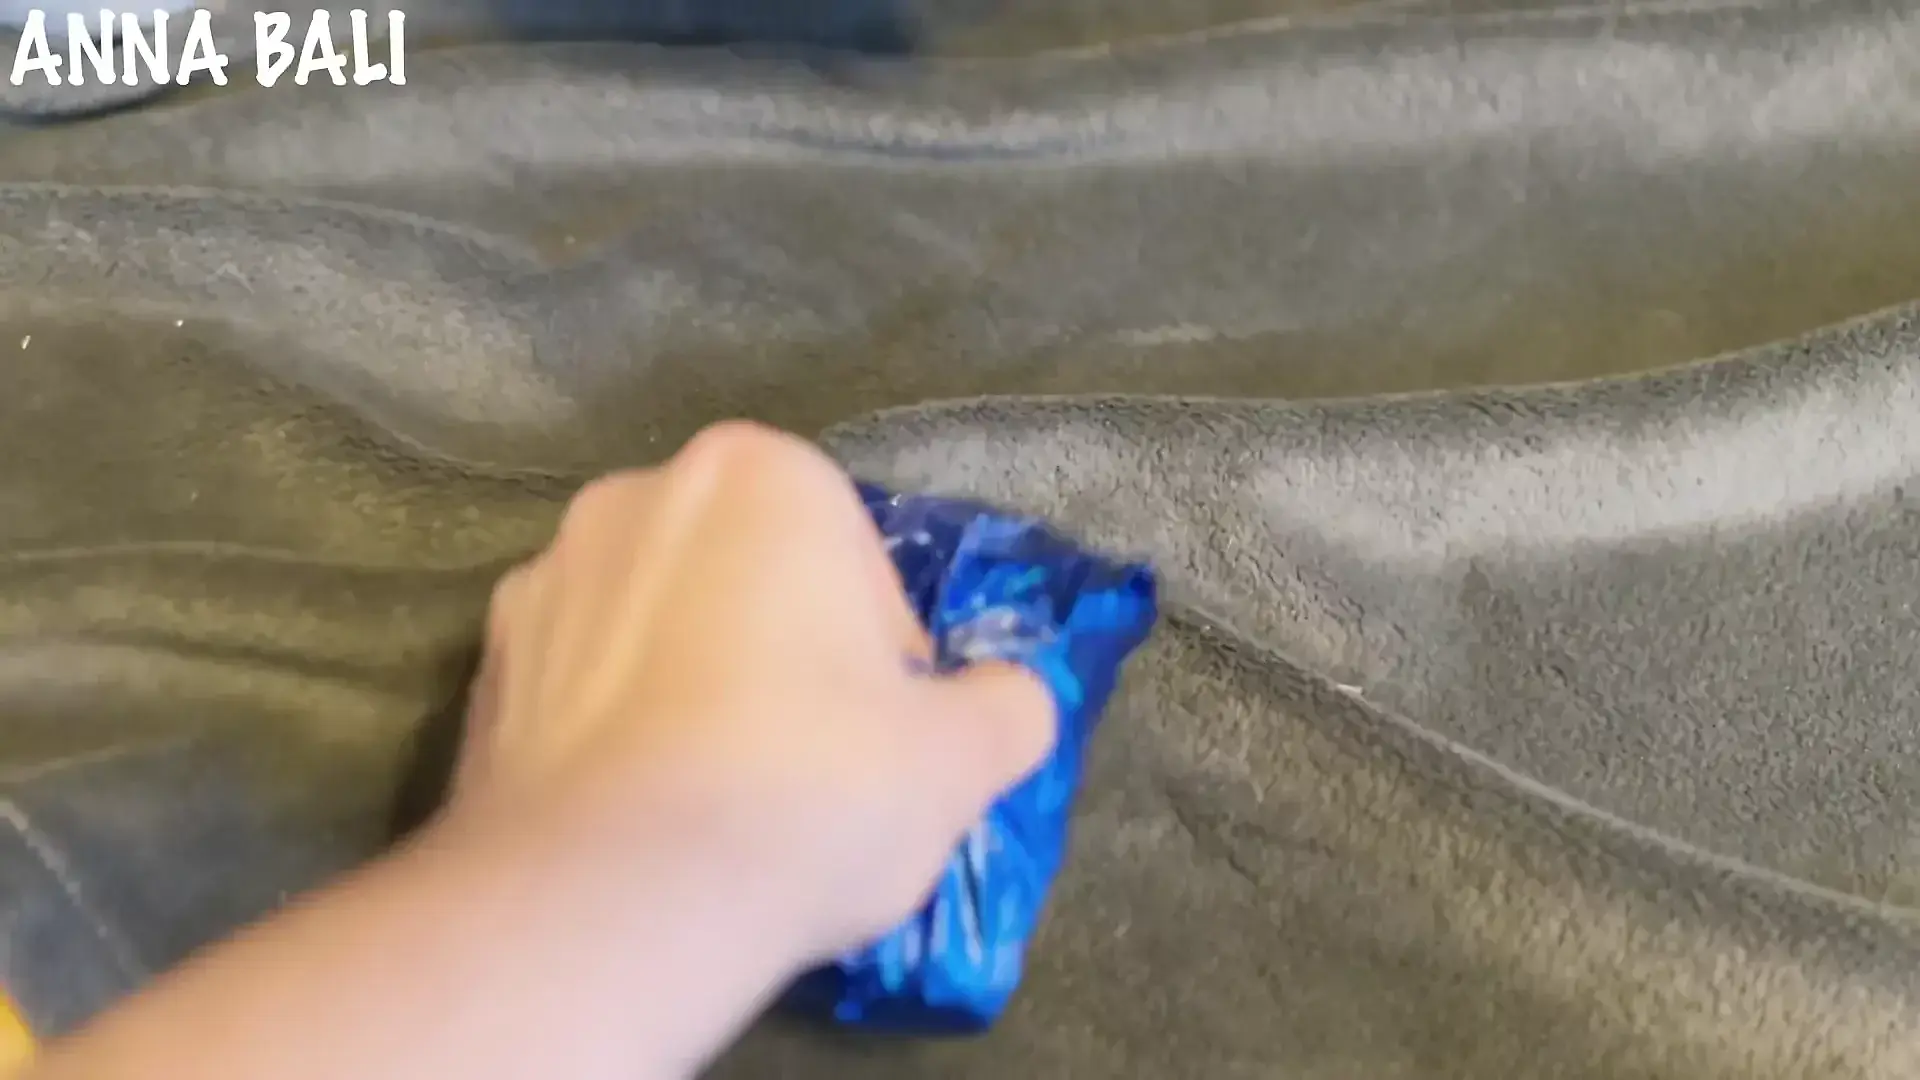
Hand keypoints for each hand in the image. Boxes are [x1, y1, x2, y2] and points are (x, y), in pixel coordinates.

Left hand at [453, 420, 1054, 971]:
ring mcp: (542, 582)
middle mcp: (637, 497)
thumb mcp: (960, 758)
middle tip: (806, 765)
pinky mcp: (481, 675)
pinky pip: (582, 691)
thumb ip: (1006, 707)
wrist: (615, 900)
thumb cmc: (809, 790)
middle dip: (779, 653)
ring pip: (657, 629)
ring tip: (717, 798)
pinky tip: (646, 814)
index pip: (855, 559)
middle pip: (747, 578)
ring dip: (692, 687)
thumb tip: (1007, 701)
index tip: (878, 733)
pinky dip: (616, 734)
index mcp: (760, 474)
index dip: (880, 655)